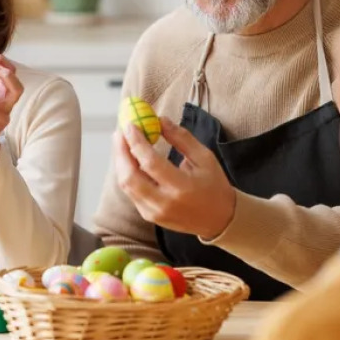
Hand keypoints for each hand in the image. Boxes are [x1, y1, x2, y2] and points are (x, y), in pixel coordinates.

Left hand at [114, 116, 236, 239]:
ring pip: (126, 186)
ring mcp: (154, 212)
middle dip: (121, 152)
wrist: (218, 219)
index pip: (150, 163)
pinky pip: (131, 193)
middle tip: (120, 132)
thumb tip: (160, 119)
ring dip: (120, 162)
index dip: (137, 142)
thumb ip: (181, 138)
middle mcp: (165, 203)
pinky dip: (126, 174)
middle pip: (131, 177)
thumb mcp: (204, 157)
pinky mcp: (149, 216)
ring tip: (121, 142)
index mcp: (182, 187)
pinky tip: (128, 160)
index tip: (130, 125)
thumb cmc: (213, 185)